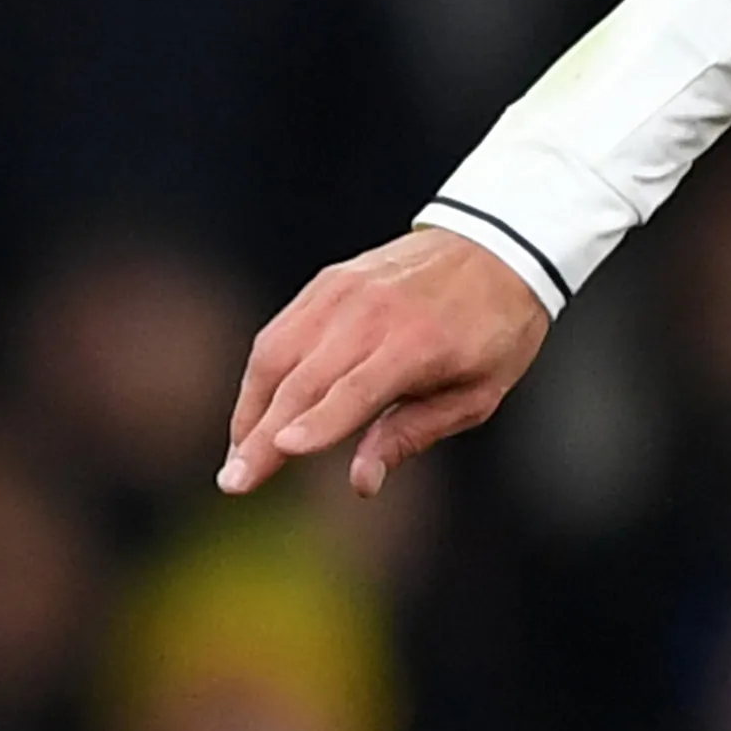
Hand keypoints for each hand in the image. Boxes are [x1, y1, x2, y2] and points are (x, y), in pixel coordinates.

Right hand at [222, 228, 553, 500]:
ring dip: (249, 410)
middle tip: (234, 483)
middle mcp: (370, 314)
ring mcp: (341, 293)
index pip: (355, 389)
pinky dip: (260, 376)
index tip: (281, 451)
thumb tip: (361, 483)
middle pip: (303, 380)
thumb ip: (413, 433)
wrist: (495, 247)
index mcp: (417, 344)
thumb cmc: (494, 331)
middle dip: (262, 435)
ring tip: (238, 459)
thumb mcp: (476, 394)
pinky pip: (279, 333)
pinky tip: (253, 413)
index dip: (316, 422)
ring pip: (277, 355)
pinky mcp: (325, 283)